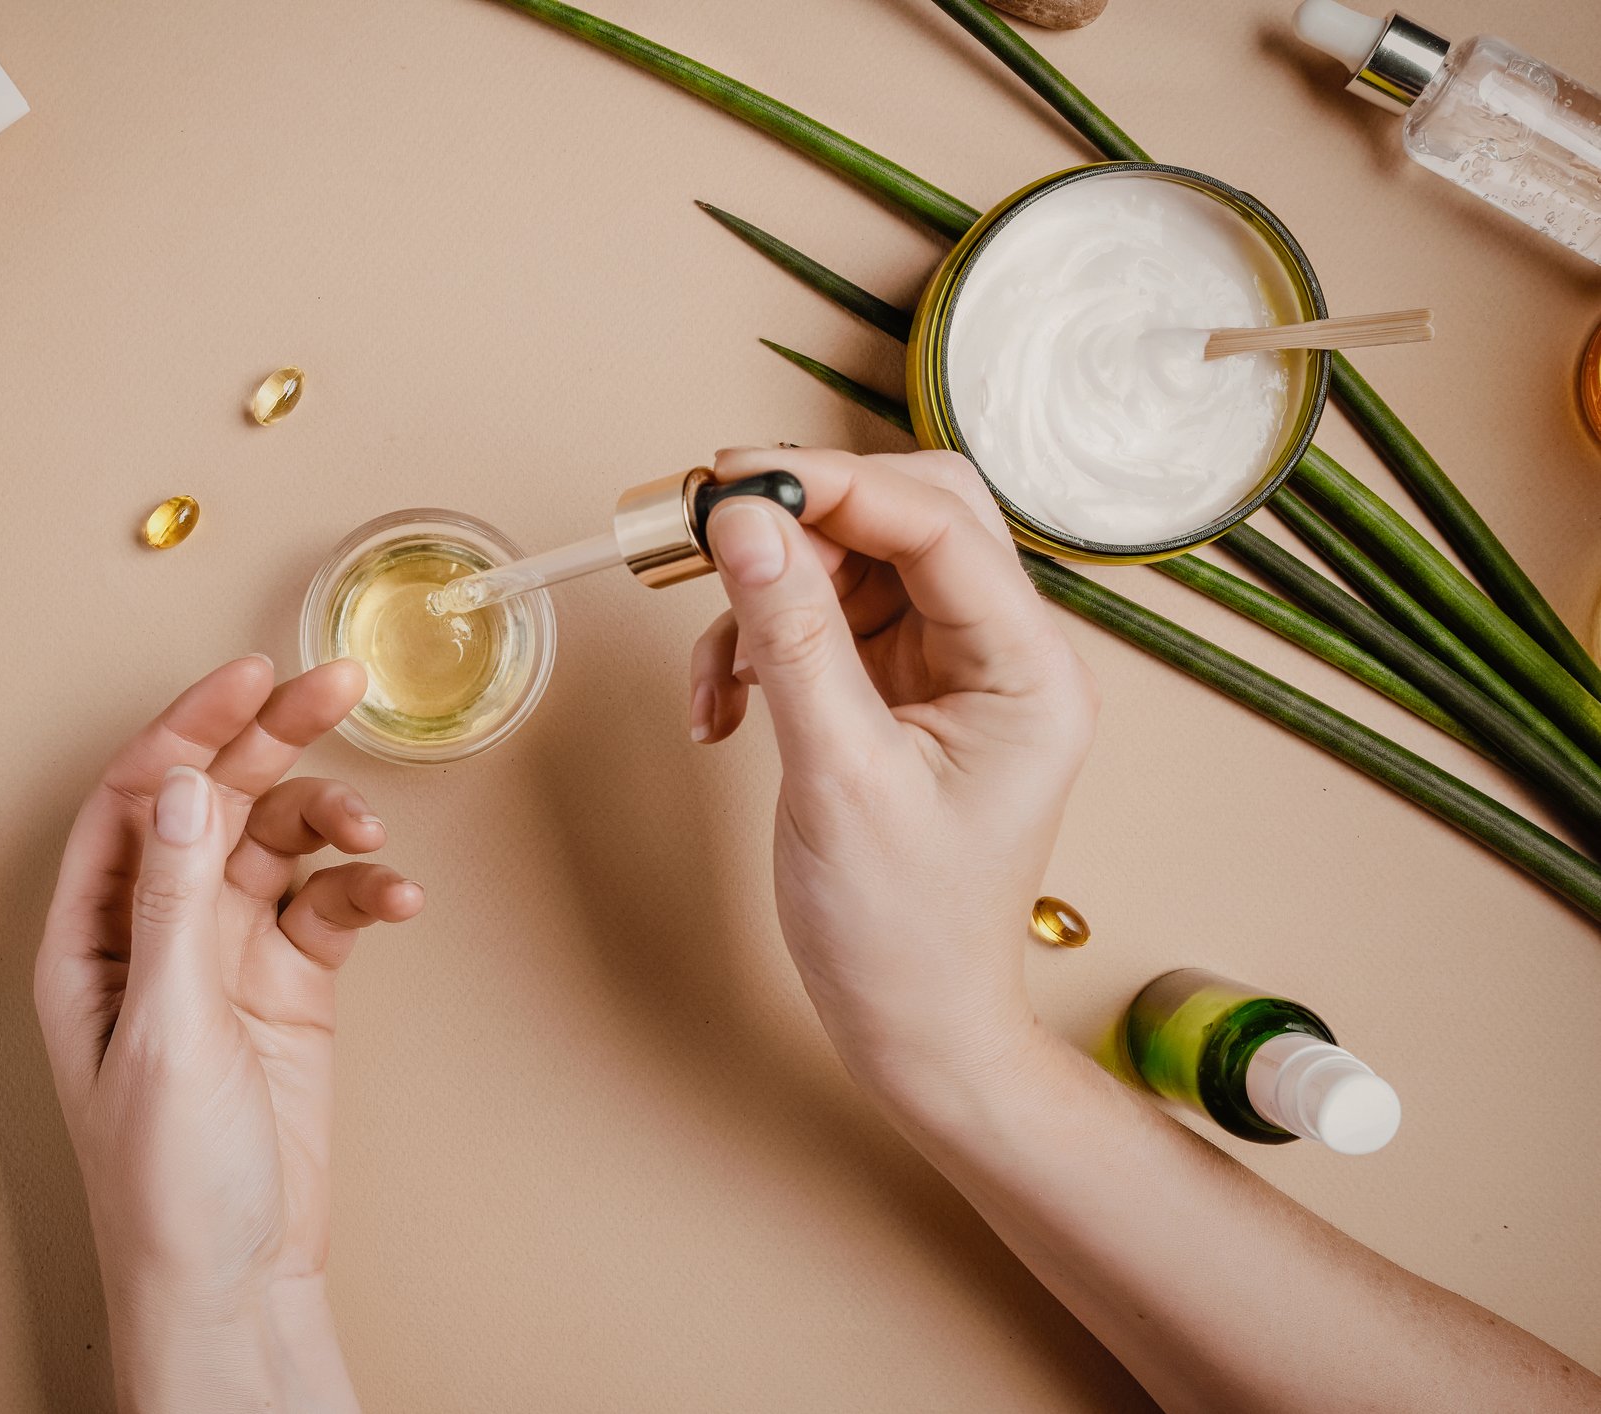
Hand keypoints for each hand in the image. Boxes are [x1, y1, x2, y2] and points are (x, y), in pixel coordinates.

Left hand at [34, 656, 422, 1412]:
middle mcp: (157, 933)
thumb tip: (185, 791)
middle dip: (274, 740)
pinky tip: (394, 897)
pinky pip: (330, 910)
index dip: (189, 728)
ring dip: (330, 824)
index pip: (136, 799)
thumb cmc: (165, 1183)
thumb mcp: (165, 1031)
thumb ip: (176, 904)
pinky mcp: (291, 989)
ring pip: (280, 847)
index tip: (251, 676)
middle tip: (337, 685)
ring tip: (372, 835)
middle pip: (215, 803)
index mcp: (92, 938)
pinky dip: (365, 892)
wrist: (237, 1279)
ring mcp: (227, 958)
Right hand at [688, 447, 1096, 1105]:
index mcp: (1029, 671)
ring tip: (717, 679)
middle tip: (714, 534)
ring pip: (855, 564)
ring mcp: (952, 672)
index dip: (831, 483)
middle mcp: (1003, 655)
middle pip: (908, 517)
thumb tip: (742, 521)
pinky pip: (827, 621)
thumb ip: (791, 637)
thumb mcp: (838, 777)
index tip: (734, 478)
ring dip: (769, 599)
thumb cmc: (902, 931)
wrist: (912, 1025)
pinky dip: (763, 647)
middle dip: (804, 523)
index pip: (938, 524)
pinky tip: (725, 710)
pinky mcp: (903, 694)